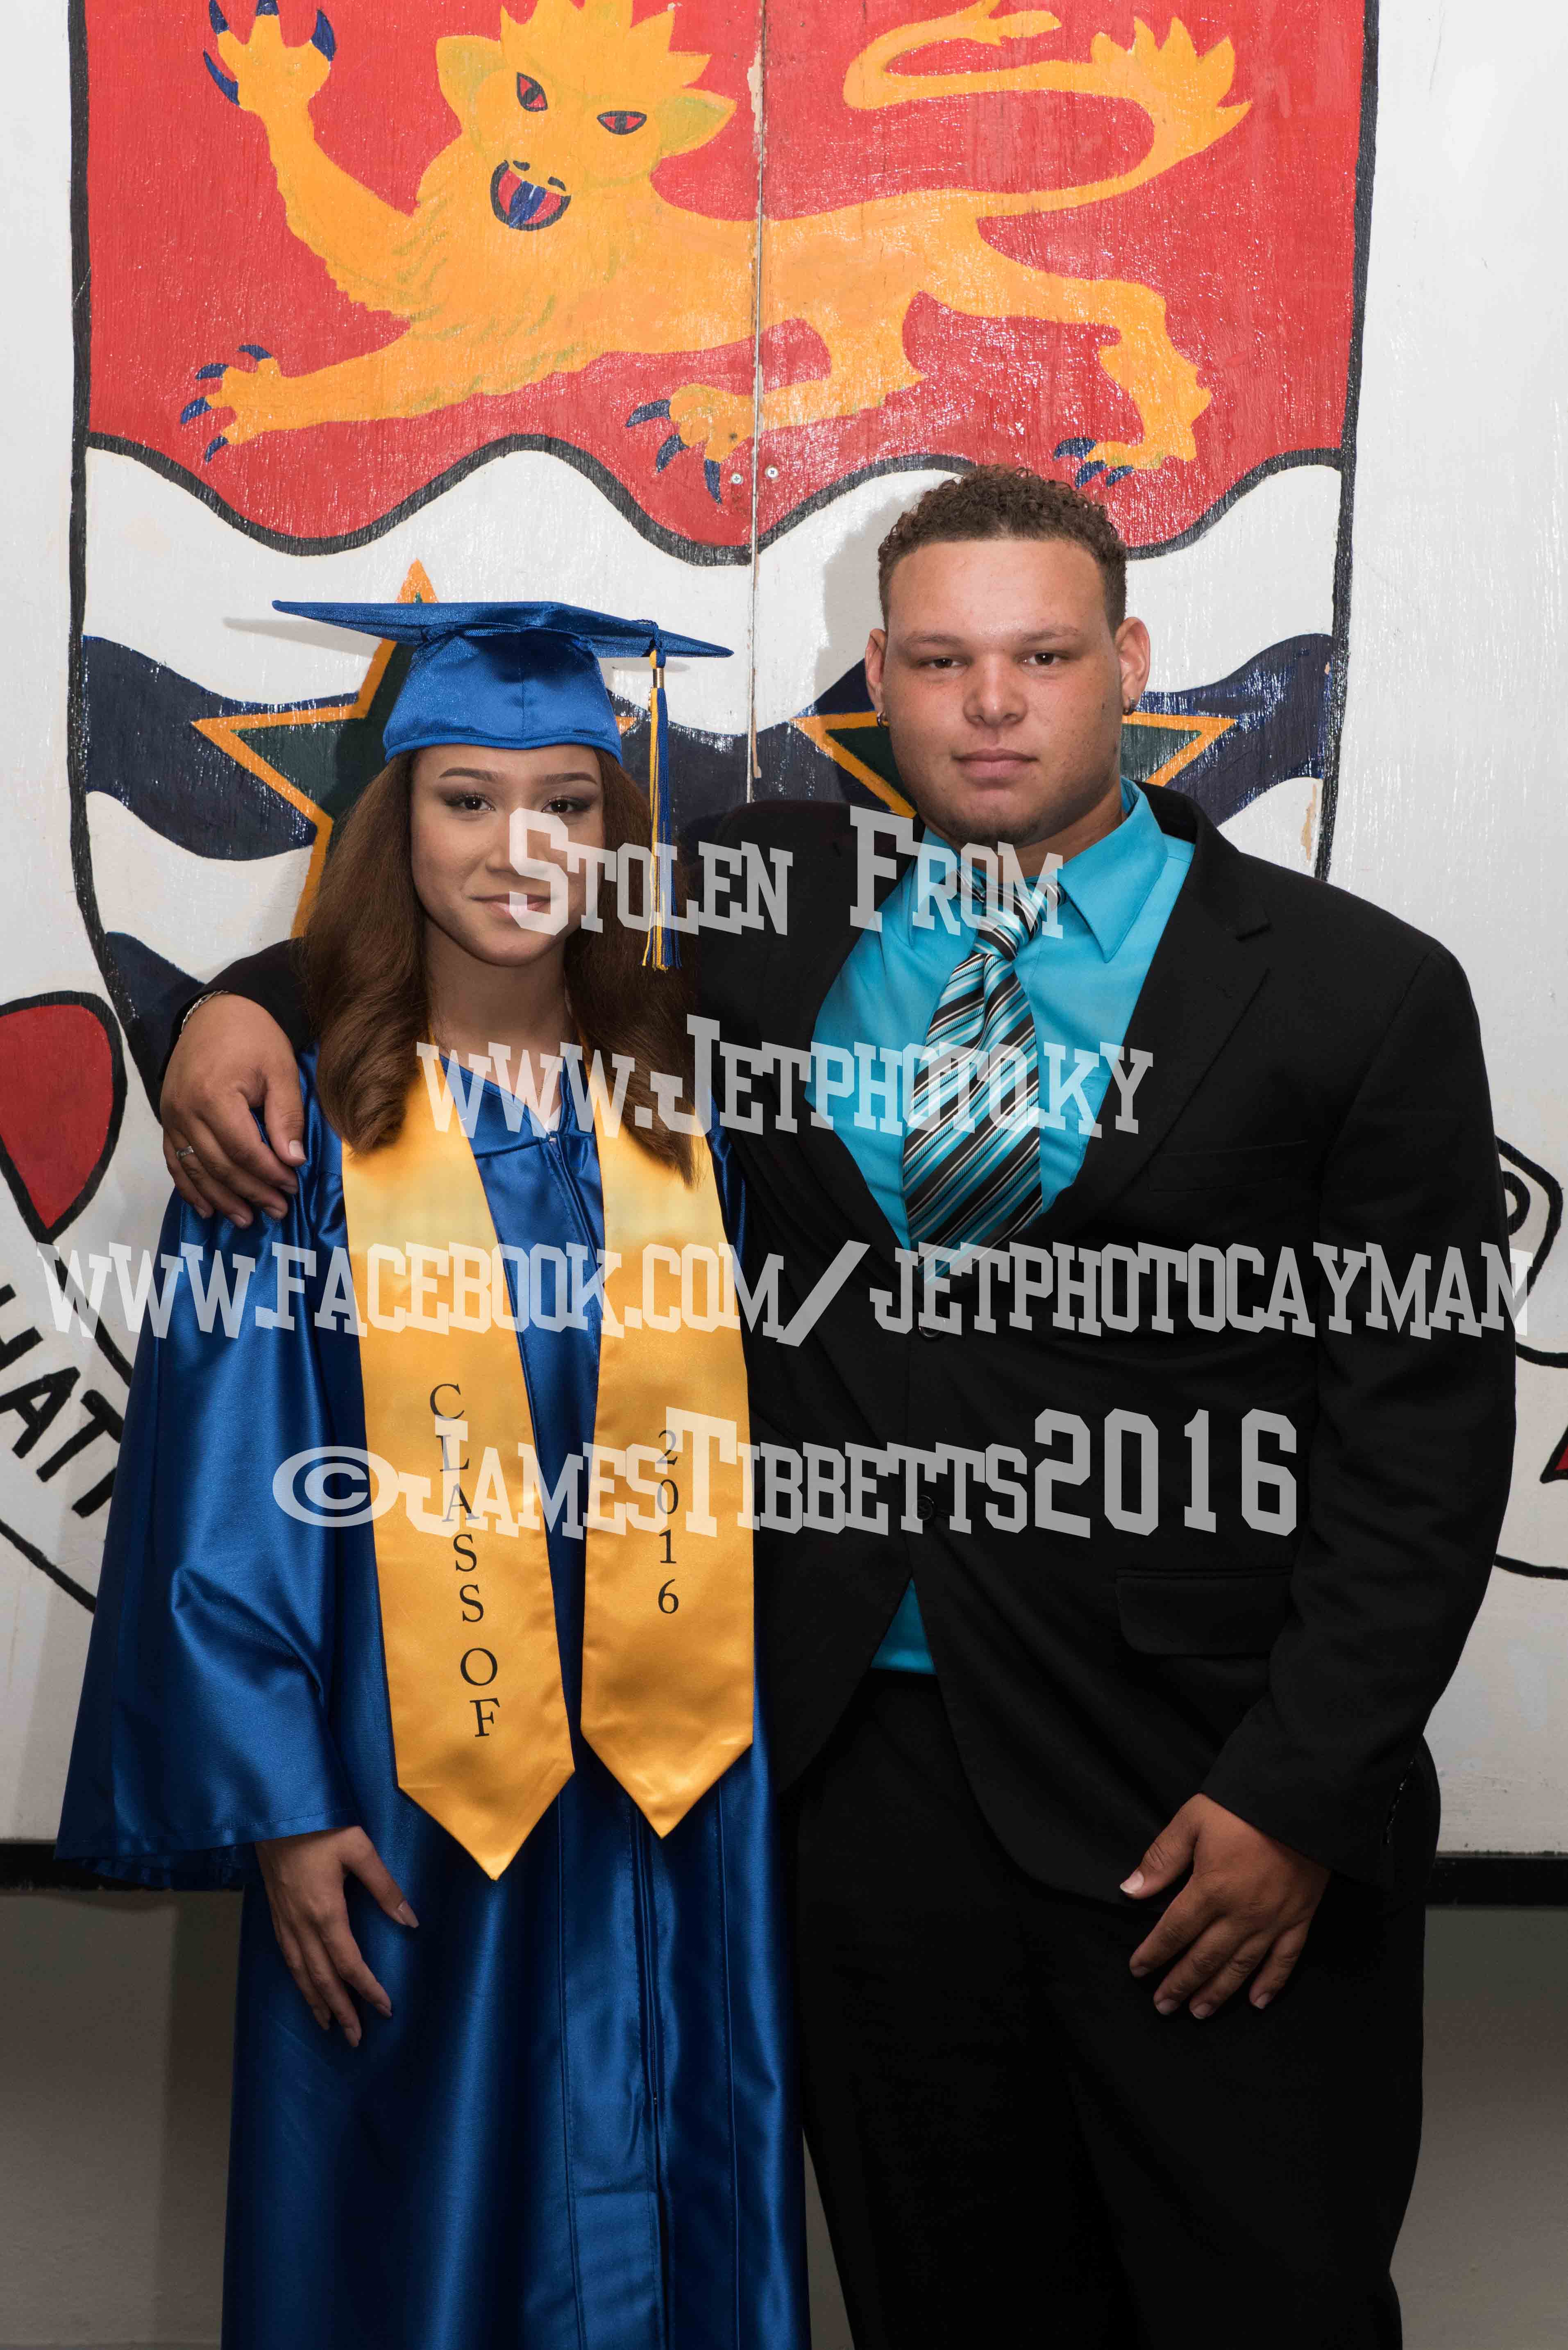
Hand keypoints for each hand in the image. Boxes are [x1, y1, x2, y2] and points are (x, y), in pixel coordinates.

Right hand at [161, 994, 303, 1223]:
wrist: (215, 1012)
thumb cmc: (253, 1037)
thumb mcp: (280, 1069)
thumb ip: (286, 1116)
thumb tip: (293, 1161)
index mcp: (214, 1096)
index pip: (244, 1150)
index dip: (269, 1173)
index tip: (292, 1185)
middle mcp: (185, 1110)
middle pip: (219, 1165)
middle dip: (251, 1192)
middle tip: (277, 1210)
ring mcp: (171, 1116)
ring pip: (194, 1170)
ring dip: (221, 1199)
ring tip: (246, 1220)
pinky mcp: (167, 1119)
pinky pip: (174, 1160)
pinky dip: (189, 1187)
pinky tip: (206, 1208)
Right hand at [255, 1826, 417, 2046]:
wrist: (273, 1810)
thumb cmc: (320, 1825)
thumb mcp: (359, 1848)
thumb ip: (384, 1886)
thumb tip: (410, 1920)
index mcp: (325, 1912)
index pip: (349, 1964)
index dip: (367, 1990)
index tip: (385, 2009)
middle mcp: (301, 1925)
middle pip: (322, 1979)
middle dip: (340, 2011)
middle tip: (355, 2039)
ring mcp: (284, 1921)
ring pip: (300, 1973)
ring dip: (315, 2002)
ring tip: (329, 2025)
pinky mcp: (275, 1913)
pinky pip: (287, 1958)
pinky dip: (297, 1980)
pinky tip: (304, 1987)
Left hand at [1121, 1793, 1328, 2018]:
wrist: (1303, 1799)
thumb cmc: (1242, 1806)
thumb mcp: (1192, 1820)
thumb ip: (1162, 1859)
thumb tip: (1131, 1891)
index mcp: (1211, 1889)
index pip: (1174, 1931)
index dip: (1154, 1953)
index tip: (1137, 1970)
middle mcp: (1241, 1914)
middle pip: (1204, 1958)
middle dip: (1180, 1984)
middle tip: (1162, 2006)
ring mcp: (1273, 1920)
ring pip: (1240, 1967)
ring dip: (1217, 1993)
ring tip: (1198, 2012)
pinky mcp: (1300, 1918)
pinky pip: (1285, 1960)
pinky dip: (1271, 1984)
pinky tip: (1257, 2002)